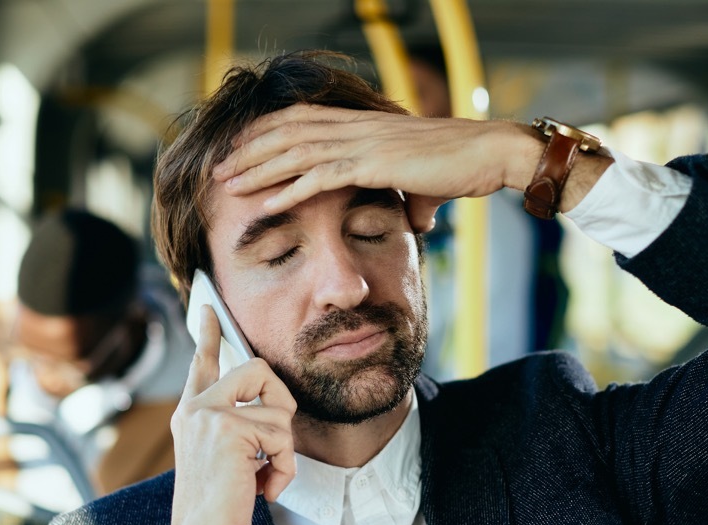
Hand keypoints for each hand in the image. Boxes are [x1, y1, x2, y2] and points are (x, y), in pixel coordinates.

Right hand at [164, 307, 296, 524]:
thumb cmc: (218, 508)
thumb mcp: (225, 460)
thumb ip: (238, 429)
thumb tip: (272, 409)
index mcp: (192, 413)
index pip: (202, 361)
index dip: (208, 331)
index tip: (209, 306)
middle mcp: (196, 408)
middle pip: (258, 368)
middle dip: (281, 403)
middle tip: (273, 443)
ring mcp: (210, 415)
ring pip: (280, 411)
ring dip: (283, 453)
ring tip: (260, 479)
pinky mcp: (229, 431)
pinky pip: (283, 438)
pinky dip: (283, 470)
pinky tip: (261, 489)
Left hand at [212, 104, 541, 231]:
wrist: (489, 154)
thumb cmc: (464, 165)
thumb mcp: (428, 183)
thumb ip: (414, 198)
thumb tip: (417, 220)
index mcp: (364, 124)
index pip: (302, 120)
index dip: (267, 133)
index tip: (241, 150)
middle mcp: (356, 127)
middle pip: (287, 132)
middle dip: (249, 150)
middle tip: (218, 168)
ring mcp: (362, 143)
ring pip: (294, 152)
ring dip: (257, 170)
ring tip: (226, 185)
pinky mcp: (371, 164)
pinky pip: (318, 178)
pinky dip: (286, 192)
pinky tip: (263, 205)